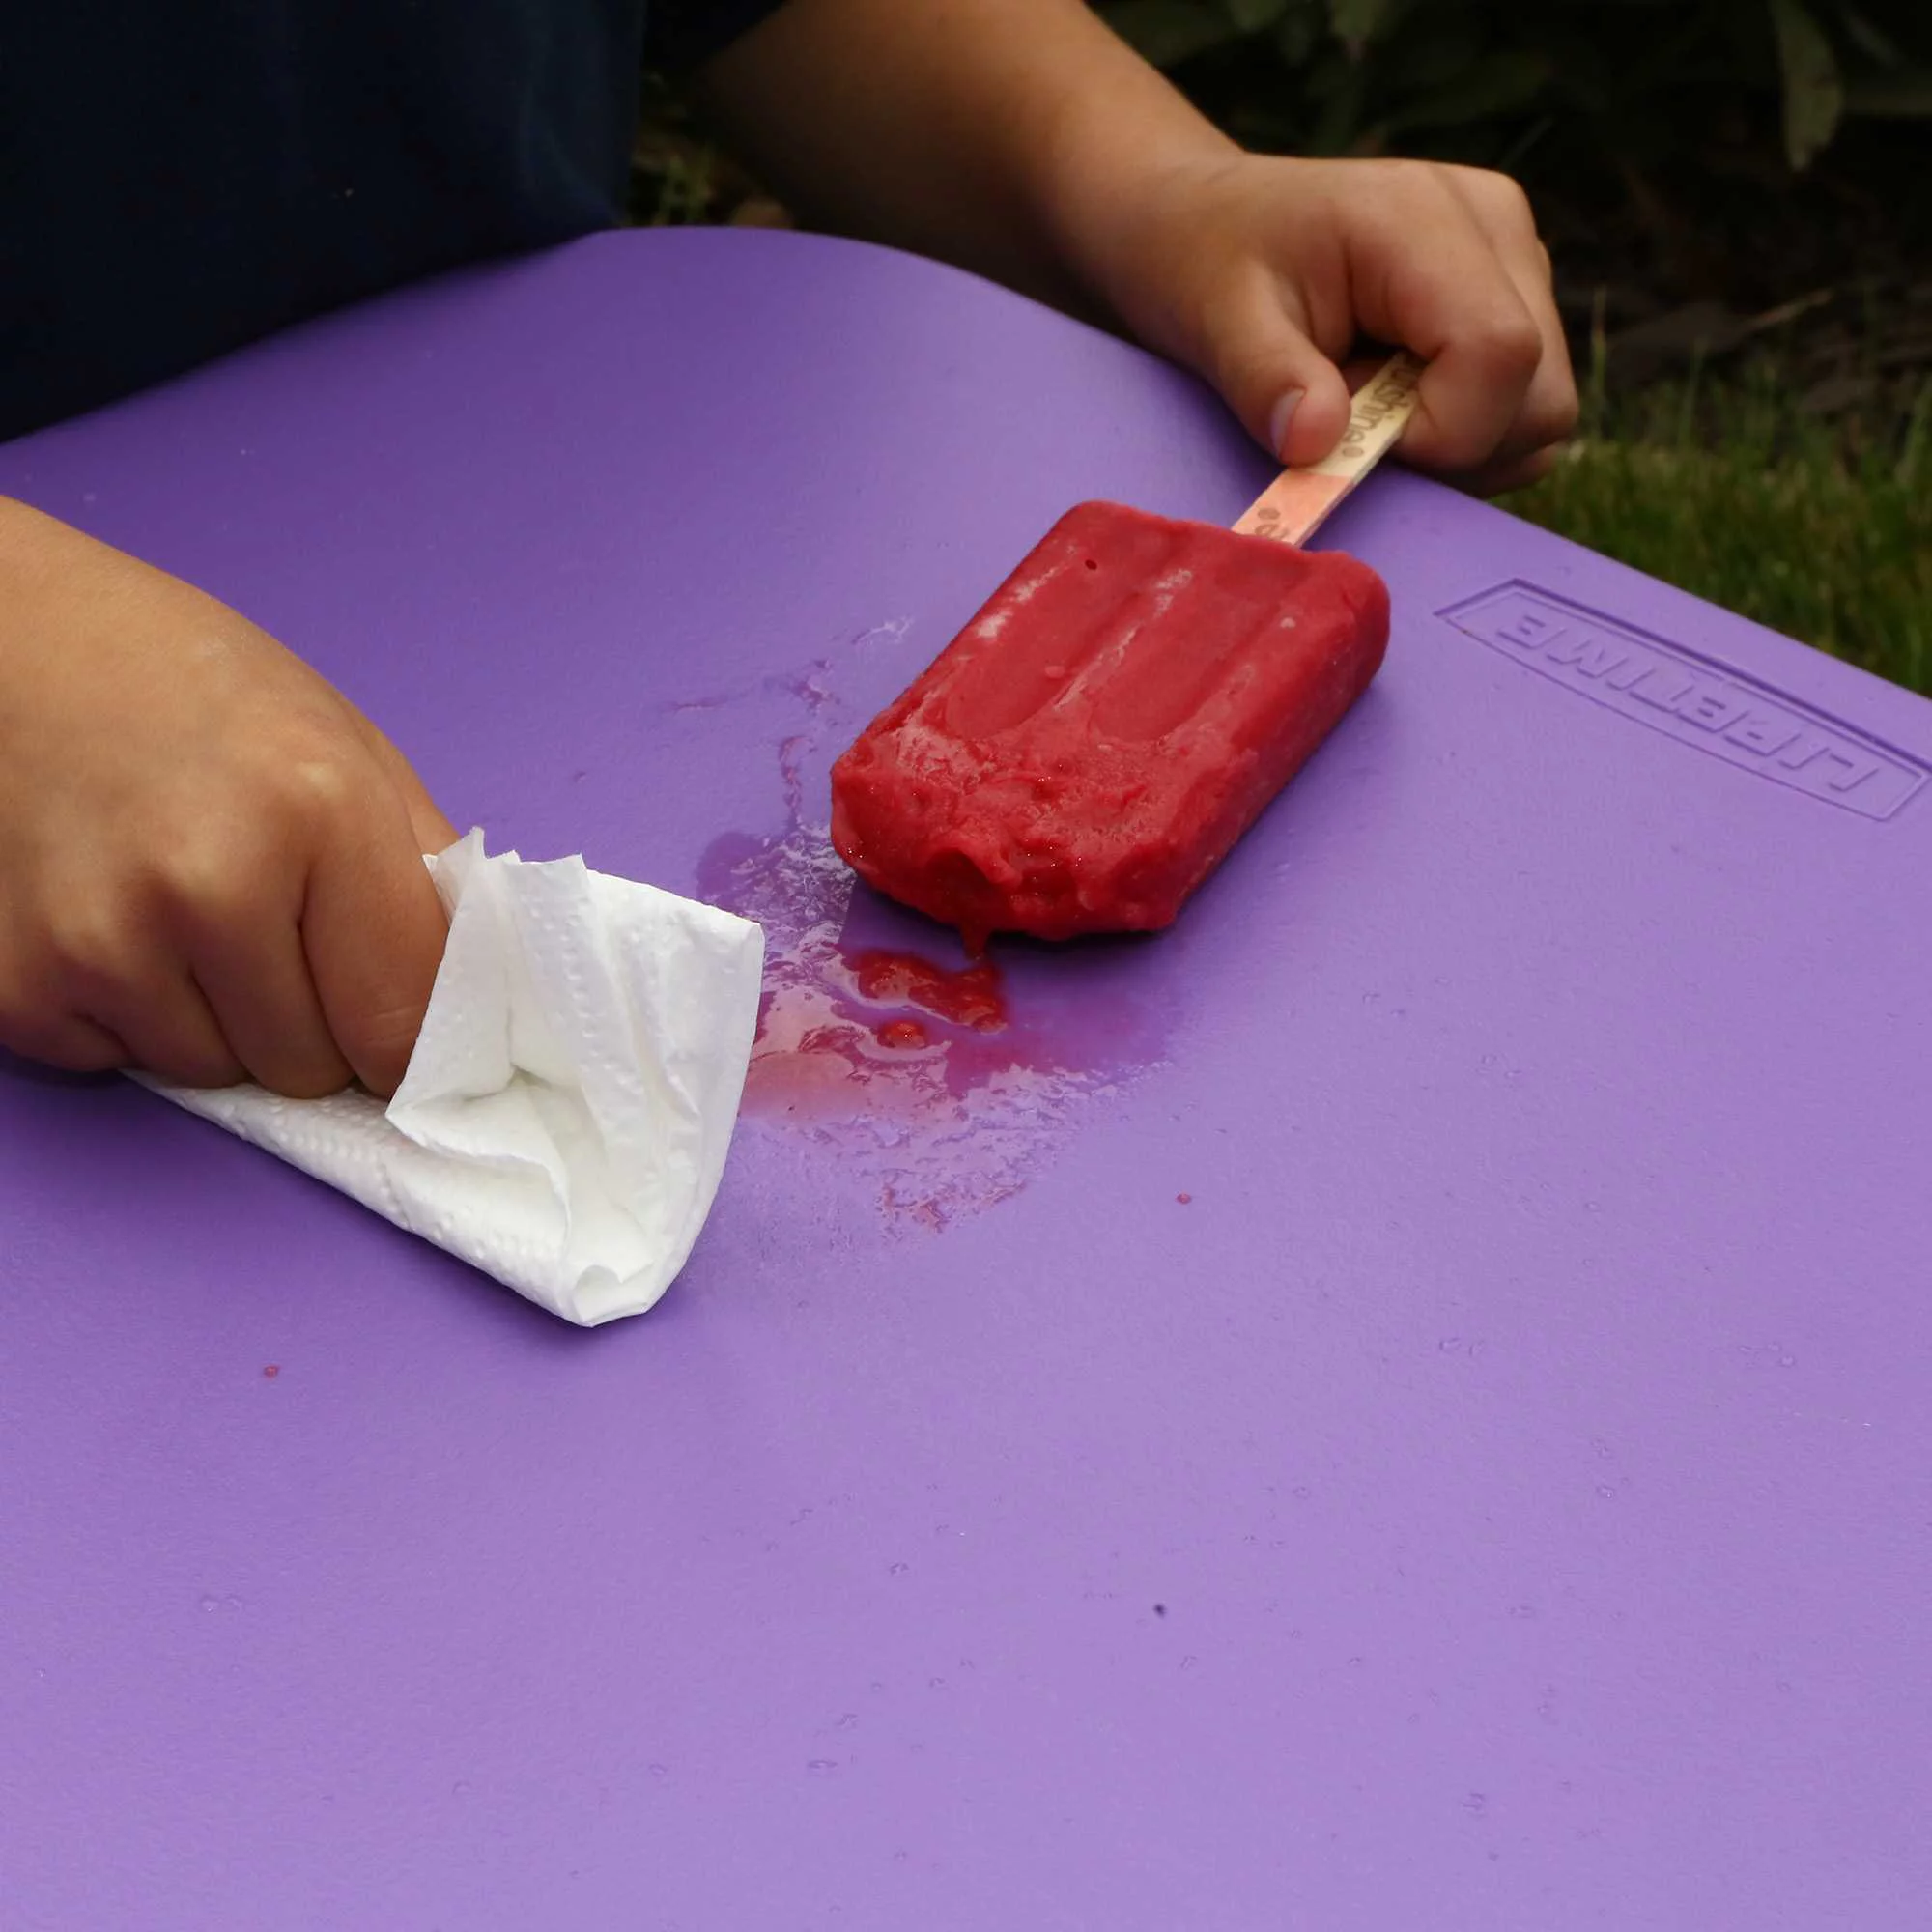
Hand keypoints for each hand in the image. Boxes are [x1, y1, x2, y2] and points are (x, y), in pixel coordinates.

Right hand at [0, 498, 454, 1097]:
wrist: (13, 643)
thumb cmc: (198, 689)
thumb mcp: (351, 750)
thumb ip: (423, 878)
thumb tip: (477, 1002)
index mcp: (317, 812)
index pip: (402, 1025)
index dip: (410, 1035)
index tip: (399, 1014)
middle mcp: (207, 886)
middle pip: (311, 1068)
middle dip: (313, 1020)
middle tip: (276, 924)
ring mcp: (101, 944)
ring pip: (218, 1075)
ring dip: (223, 1021)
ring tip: (190, 910)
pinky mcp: (21, 988)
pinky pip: (125, 1064)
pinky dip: (135, 1016)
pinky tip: (119, 919)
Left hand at [1066, 151, 1578, 494]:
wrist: (1207, 222)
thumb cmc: (1207, 262)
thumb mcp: (1215, 319)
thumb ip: (1266, 380)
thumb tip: (1317, 443)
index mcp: (1428, 219)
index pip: (1500, 355)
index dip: (1439, 435)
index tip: (1350, 436)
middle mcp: (1498, 230)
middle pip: (1542, 399)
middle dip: (1453, 450)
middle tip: (1354, 427)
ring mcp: (1516, 262)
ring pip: (1542, 414)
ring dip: (1457, 446)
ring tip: (1366, 402)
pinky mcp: (1512, 297)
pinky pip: (1523, 409)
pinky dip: (1462, 434)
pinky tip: (1392, 398)